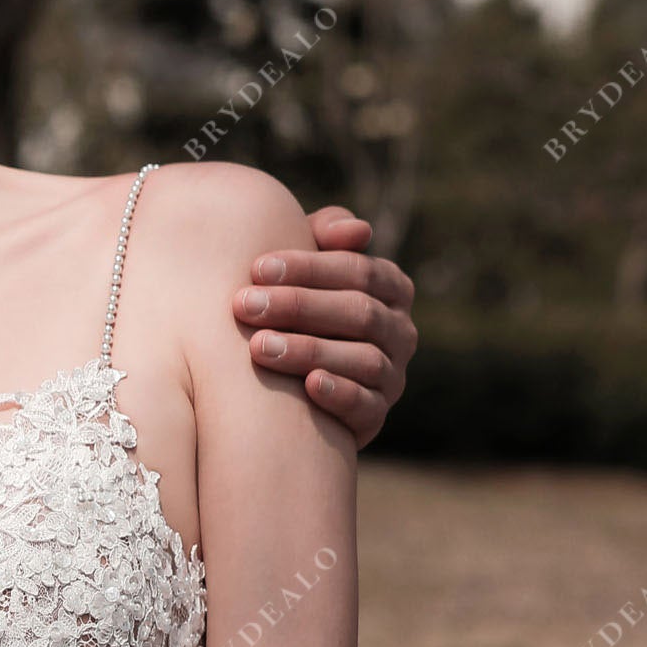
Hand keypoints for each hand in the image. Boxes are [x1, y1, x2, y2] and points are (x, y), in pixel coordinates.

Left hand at [234, 206, 416, 448]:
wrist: (293, 393)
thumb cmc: (295, 312)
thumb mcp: (306, 270)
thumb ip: (324, 237)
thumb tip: (357, 231)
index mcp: (392, 289)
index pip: (358, 271)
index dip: (308, 268)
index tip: (257, 269)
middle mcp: (401, 331)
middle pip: (359, 312)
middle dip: (299, 306)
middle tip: (245, 305)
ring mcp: (392, 376)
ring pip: (362, 358)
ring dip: (309, 350)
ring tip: (259, 347)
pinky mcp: (376, 415)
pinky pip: (365, 405)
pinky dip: (339, 393)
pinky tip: (308, 385)